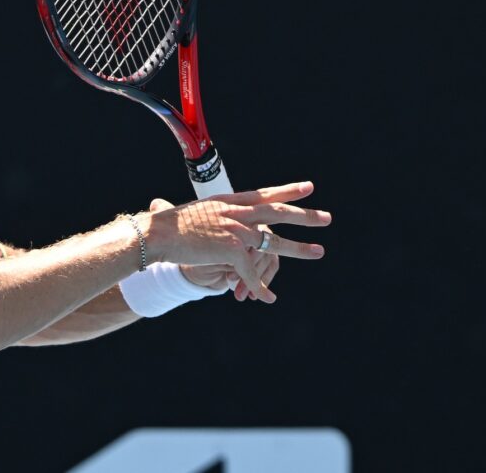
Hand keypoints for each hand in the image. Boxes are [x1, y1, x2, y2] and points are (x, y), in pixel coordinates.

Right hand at [142, 182, 330, 302]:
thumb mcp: (199, 211)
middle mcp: (237, 213)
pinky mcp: (232, 250)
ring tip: (319, 252)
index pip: (265, 194)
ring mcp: (237, 231)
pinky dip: (260, 287)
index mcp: (230, 202)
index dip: (288, 190)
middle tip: (326, 218)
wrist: (159, 234)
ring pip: (274, 242)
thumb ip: (217, 213)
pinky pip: (251, 272)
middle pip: (278, 212)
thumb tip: (221, 211)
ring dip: (298, 249)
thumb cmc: (171, 224)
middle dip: (305, 216)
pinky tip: (269, 298)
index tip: (309, 187)